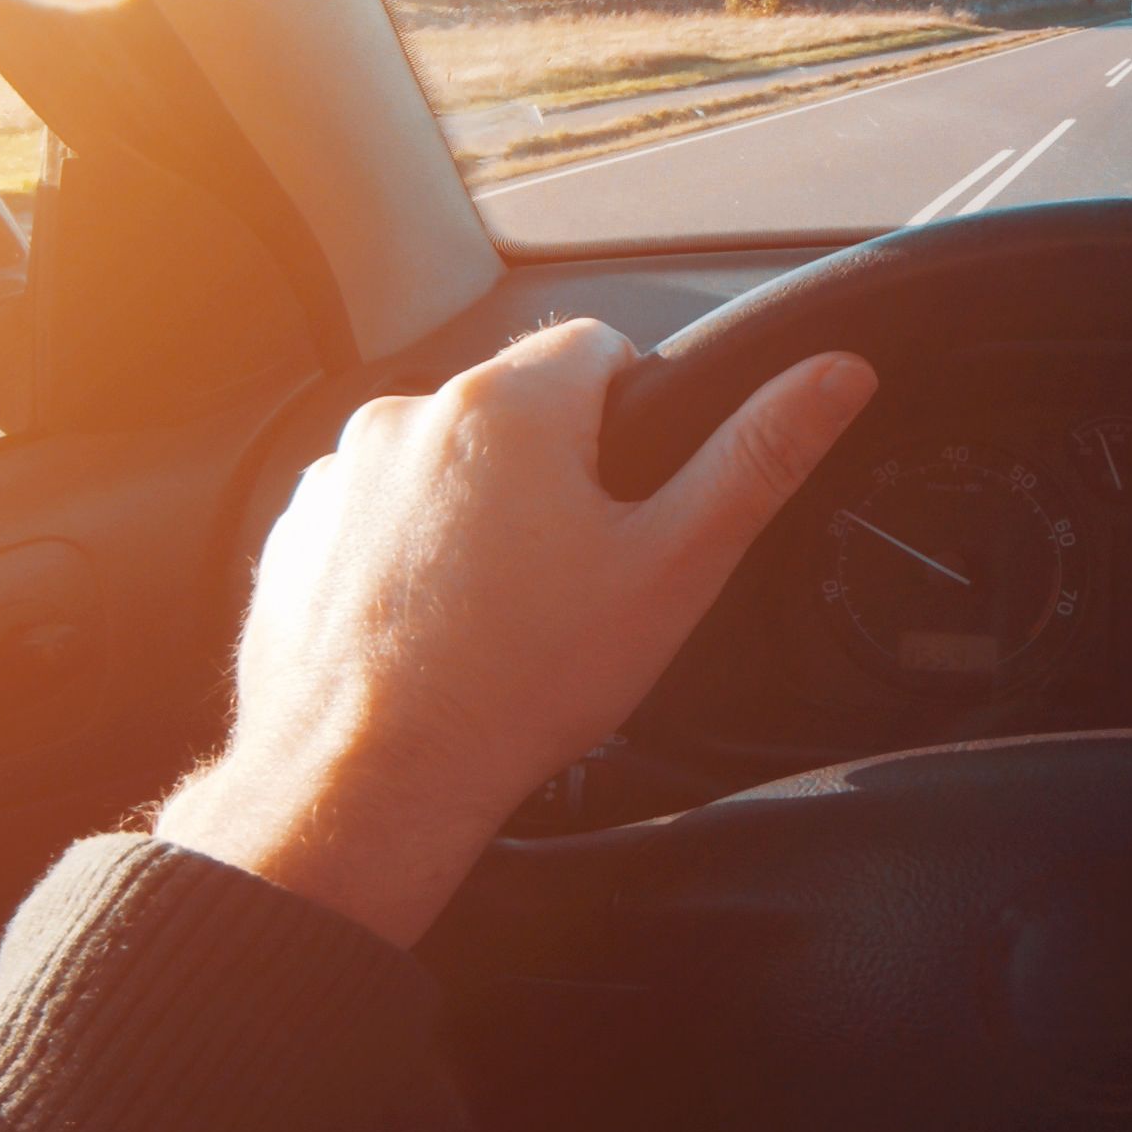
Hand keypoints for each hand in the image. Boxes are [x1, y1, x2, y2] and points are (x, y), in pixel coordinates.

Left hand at [157, 320, 875, 946]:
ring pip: (442, 463)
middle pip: (516, 407)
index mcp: (509, 406)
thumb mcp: (670, 571)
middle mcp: (408, 414)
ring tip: (496, 615)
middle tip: (574, 576)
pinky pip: (373, 515)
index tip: (631, 501)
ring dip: (473, 511)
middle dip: (552, 472)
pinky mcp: (295, 533)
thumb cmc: (517, 686)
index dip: (634, 419)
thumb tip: (837, 375)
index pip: (598, 347)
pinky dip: (404, 555)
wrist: (365, 785)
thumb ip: (757, 458)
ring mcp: (337, 473)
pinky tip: (431, 630)